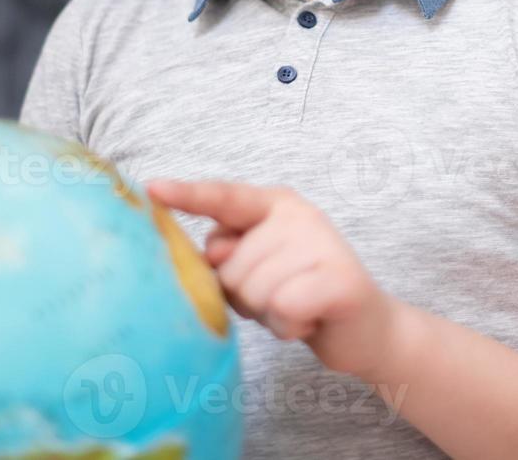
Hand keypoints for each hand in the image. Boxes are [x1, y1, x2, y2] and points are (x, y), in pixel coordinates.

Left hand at [144, 179, 399, 379]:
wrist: (366, 329)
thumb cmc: (300, 295)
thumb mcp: (257, 270)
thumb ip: (229, 253)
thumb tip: (212, 249)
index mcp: (277, 205)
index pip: (225, 198)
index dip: (188, 194)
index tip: (151, 188)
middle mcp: (300, 216)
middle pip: (230, 267)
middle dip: (245, 296)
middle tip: (280, 296)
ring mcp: (323, 244)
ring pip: (254, 291)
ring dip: (268, 315)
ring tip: (295, 308)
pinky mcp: (341, 279)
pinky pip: (283, 308)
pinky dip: (288, 326)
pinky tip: (308, 321)